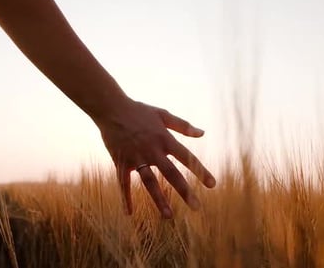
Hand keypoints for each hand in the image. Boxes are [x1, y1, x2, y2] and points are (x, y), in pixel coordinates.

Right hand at [96, 100, 215, 218]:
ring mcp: (136, 158)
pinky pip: (123, 183)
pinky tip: (129, 213)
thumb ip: (182, 125)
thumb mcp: (162, 114)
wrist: (111, 108)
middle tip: (196, 207)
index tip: (212, 185)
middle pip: (171, 173)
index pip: (186, 157)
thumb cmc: (139, 110)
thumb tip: (202, 134)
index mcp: (164, 139)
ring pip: (149, 182)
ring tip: (168, 216)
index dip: (200, 171)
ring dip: (159, 199)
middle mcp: (152, 150)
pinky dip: (126, 198)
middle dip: (184, 191)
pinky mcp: (121, 162)